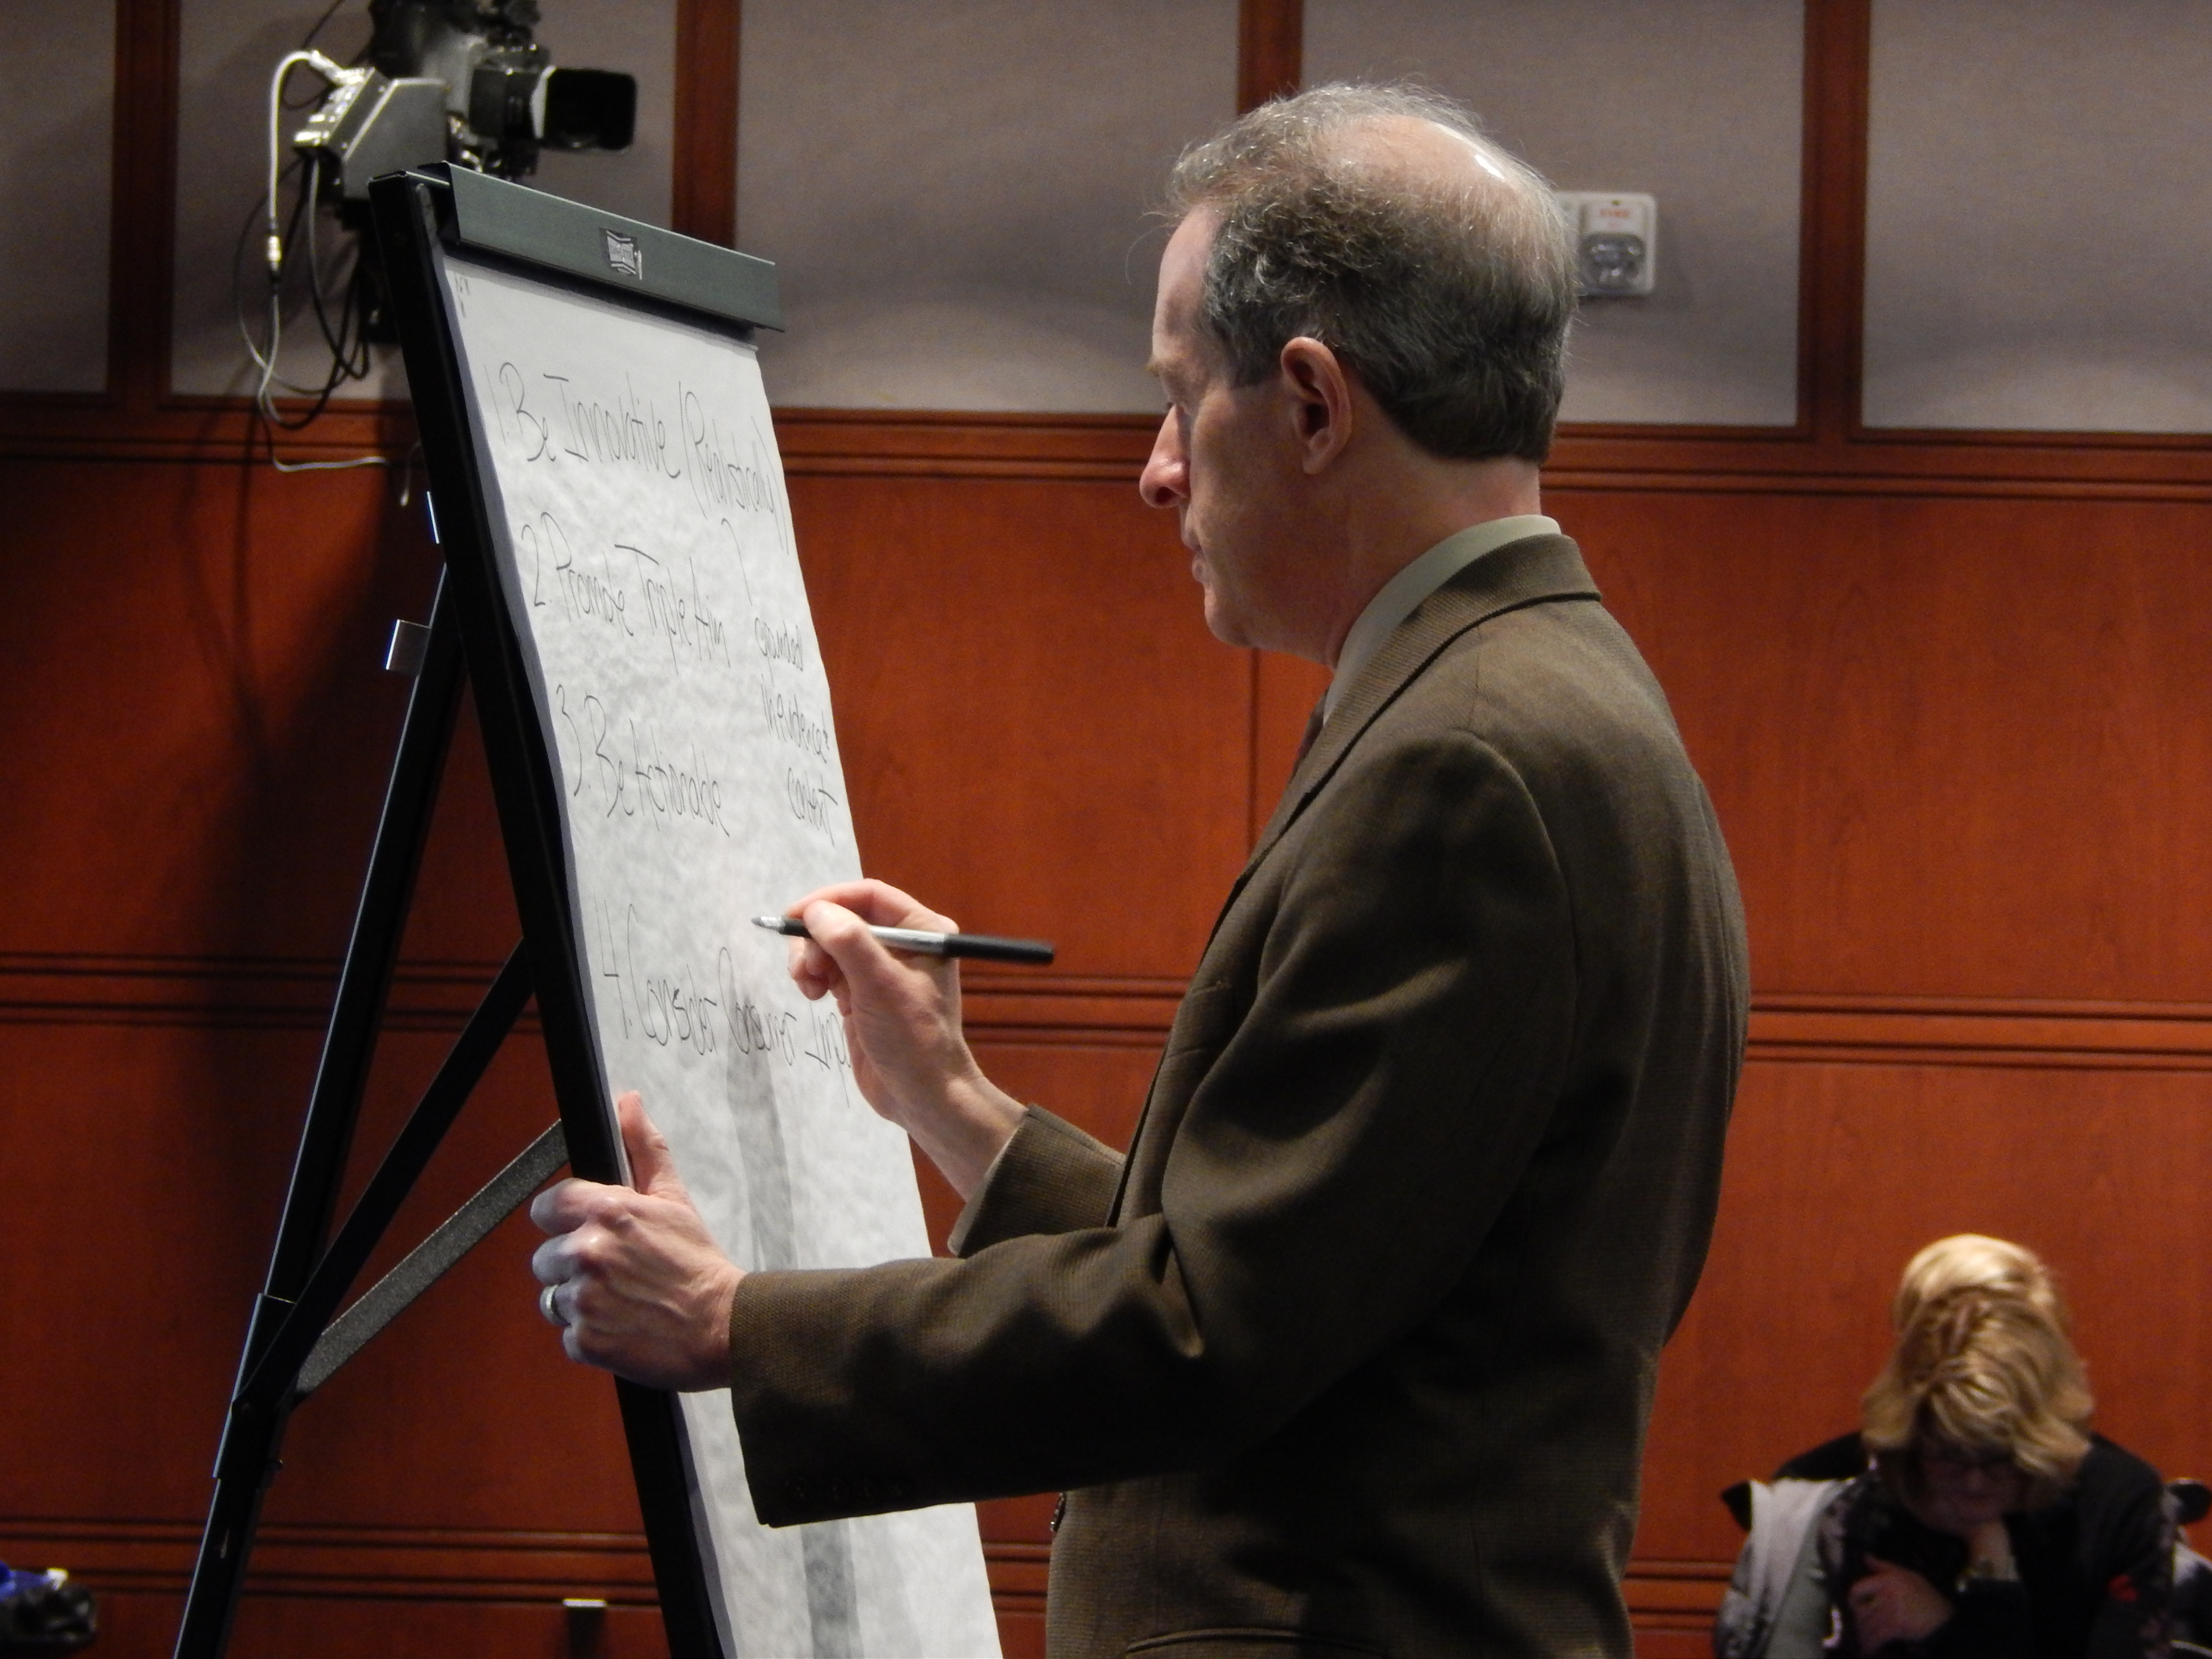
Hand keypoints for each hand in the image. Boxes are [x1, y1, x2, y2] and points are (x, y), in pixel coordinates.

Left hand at [528, 1092, 742, 1390]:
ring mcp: (584, 1298)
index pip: (546, 1207)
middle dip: (572, 1266)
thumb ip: (644, 1147)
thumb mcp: (673, 1199)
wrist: (722, 1325)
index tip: (580, 1231)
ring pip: (554, 1298)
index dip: (561, 1220)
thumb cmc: (698, 1263)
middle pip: (545, 1258)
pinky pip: (567, 1334)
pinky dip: (591, 1335)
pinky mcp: (584, 1339)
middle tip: (614, 1274)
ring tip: (620, 1301)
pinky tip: (622, 1325)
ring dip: (581, 1302)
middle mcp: (588, 1251)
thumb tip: (629, 1103)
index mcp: (606, 1212)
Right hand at [779, 879, 1025, 1196]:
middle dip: (816, 937)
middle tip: (802, 967)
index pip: (868, 896)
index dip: (828, 900)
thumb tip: (815, 911)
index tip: (794, 917)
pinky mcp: (863, 995)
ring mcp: (881, 971)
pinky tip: (812, 996)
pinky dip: (815, 977)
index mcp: (923, 930)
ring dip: (811, 959)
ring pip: (832, 945)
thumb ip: (849, 942)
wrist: (921, 1095)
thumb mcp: (881, 985)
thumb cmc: (912, 1037)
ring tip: (807, 986)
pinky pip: (830, 970)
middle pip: (844, 918)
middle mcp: (904, 944)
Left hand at [1850, 1557, 1952, 1650]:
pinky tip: (1870, 1648)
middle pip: (1861, 1611)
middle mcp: (1888, 1592)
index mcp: (1888, 1579)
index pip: (1858, 1589)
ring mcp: (1893, 1609)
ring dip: (1863, 1635)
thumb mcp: (1909, 1575)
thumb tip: (1865, 1557)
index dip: (1852, 1601)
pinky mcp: (1898, 1625)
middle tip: (1859, 1629)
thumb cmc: (1927, 1596)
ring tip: (1864, 1640)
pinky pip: (1877, 1636)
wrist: (1946, 1618)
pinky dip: (1871, 1644)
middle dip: (1858, 1623)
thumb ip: (1884, 1566)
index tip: (1854, 1608)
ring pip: (1867, 1625)